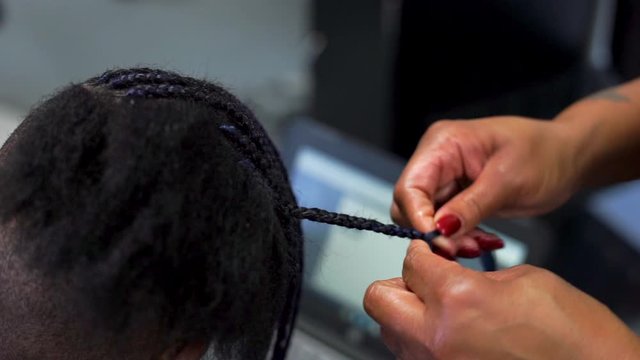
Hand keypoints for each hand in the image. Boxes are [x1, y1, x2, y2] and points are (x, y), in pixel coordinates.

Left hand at [364, 240, 639, 359]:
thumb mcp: (521, 280)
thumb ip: (470, 273)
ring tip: (439, 309)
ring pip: (389, 330)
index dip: (423, 250)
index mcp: (458, 299)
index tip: (431, 251)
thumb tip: (442, 272)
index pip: (412, 261)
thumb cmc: (574, 333)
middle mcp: (437, 337)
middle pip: (379, 297)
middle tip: (423, 279)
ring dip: (407, 313)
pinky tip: (452, 333)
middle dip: (398, 282)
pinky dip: (422, 339)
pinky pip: (412, 354)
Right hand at [391, 117, 579, 255]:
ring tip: (481, 245)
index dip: (418, 218)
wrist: (568, 157)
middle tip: (464, 249)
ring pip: (427, 219)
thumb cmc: (545, 154)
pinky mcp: (456, 196)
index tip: (440, 244)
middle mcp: (437, 159)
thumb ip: (471, 206)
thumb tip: (439, 230)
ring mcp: (445, 178)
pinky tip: (484, 241)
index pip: (410, 186)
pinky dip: (461, 238)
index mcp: (443, 143)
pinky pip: (445, 224)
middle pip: (411, 205)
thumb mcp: (508, 181)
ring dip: (449, 239)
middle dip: (434, 232)